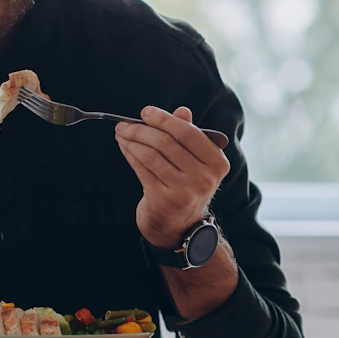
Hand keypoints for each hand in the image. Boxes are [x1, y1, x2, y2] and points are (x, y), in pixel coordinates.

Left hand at [115, 106, 229, 248]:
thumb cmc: (185, 186)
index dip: (164, 119)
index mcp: (217, 163)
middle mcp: (205, 177)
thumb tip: (182, 110)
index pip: (188, 132)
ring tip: (121, 134)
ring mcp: (185, 190)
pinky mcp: (164, 200)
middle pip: (166, 142)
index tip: (145, 112)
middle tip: (124, 124)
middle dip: (141, 129)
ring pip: (151, 155)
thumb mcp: (194, 162)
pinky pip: (141, 169)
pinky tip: (124, 148)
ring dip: (131, 141)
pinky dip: (130, 155)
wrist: (179, 227)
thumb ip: (188, 136)